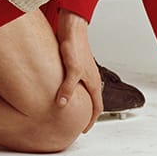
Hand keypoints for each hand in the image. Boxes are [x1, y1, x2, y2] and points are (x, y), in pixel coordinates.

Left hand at [54, 10, 102, 130]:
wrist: (72, 26)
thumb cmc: (76, 45)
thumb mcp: (72, 70)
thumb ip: (68, 88)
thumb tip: (63, 104)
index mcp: (93, 81)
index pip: (97, 106)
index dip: (92, 119)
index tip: (85, 129)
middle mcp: (90, 77)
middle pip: (91, 99)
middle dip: (85, 112)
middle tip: (76, 121)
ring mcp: (82, 70)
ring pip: (83, 89)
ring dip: (78, 99)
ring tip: (68, 107)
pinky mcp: (74, 63)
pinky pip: (74, 80)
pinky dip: (70, 88)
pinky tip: (59, 88)